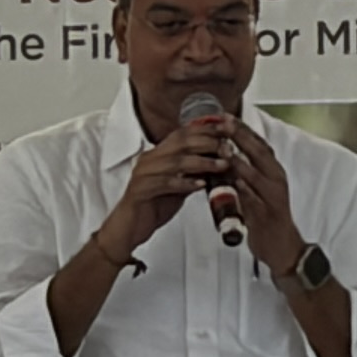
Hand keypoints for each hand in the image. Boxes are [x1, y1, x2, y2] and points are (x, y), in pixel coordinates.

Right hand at [106, 119, 235, 257]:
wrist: (128, 228)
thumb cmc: (153, 206)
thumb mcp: (179, 186)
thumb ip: (195, 173)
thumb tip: (220, 164)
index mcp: (158, 154)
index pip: (184, 133)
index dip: (206, 129)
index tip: (227, 128)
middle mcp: (149, 159)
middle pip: (180, 142)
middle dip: (207, 143)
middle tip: (228, 149)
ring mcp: (143, 174)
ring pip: (175, 161)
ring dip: (202, 162)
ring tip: (222, 166)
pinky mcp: (140, 191)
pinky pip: (164, 183)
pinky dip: (184, 183)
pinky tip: (200, 185)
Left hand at [227, 119, 307, 272]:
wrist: (282, 248)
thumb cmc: (266, 217)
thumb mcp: (255, 190)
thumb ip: (243, 173)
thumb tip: (223, 154)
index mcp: (273, 171)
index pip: (257, 143)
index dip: (241, 128)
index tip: (223, 116)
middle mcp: (276, 179)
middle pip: (259, 152)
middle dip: (240, 136)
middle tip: (223, 122)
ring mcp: (273, 197)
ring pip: (256, 174)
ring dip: (239, 160)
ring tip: (223, 147)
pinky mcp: (268, 214)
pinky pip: (255, 199)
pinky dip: (245, 188)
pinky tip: (234, 180)